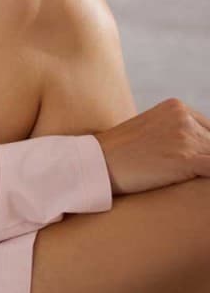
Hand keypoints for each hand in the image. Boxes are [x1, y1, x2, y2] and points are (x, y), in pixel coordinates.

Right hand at [93, 98, 209, 195]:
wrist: (94, 163)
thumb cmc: (119, 154)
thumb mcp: (149, 132)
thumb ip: (174, 134)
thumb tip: (194, 153)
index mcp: (176, 107)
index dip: (205, 150)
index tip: (196, 163)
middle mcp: (183, 116)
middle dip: (204, 160)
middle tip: (187, 171)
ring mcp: (185, 136)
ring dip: (205, 169)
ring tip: (187, 177)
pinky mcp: (185, 157)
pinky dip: (209, 177)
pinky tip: (199, 185)